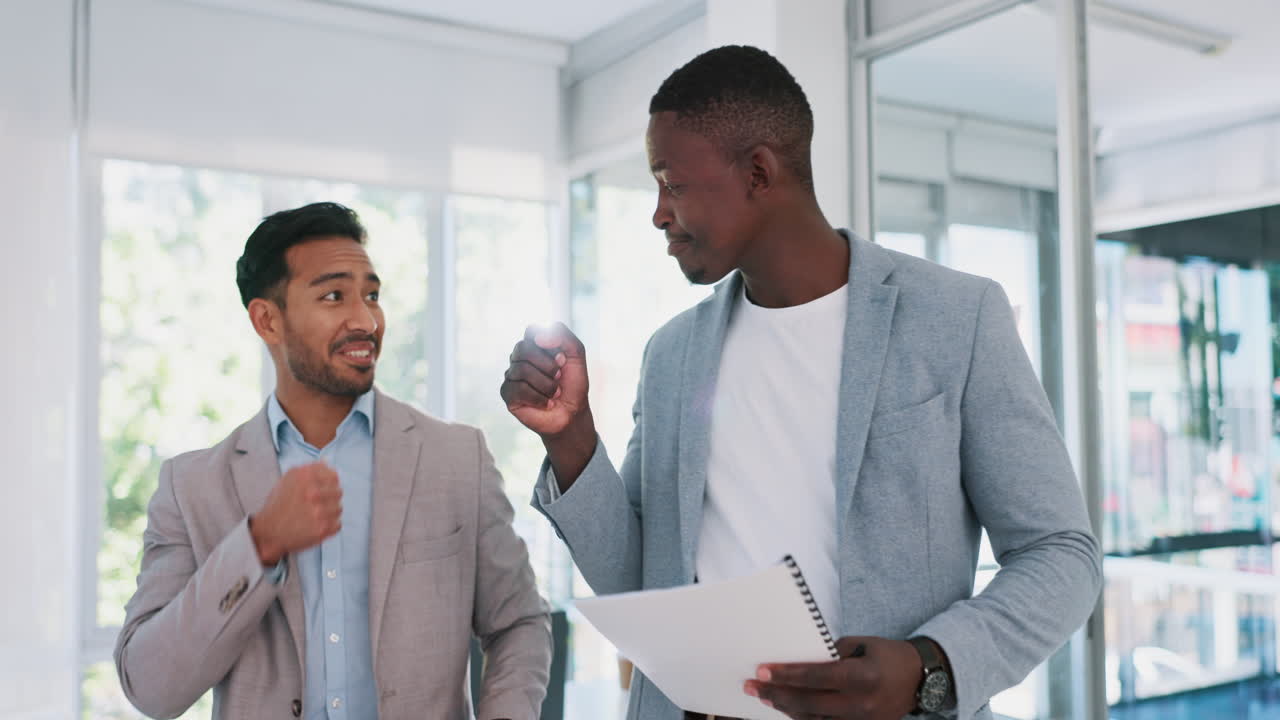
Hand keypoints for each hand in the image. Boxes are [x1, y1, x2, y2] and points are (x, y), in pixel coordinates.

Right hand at [249, 462, 342, 565]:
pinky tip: (314, 526)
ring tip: (313, 517)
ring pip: (338, 509)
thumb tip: (328, 461)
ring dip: (329, 514)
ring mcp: (318, 511)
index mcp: (305, 476)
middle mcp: (312, 491)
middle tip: (315, 506)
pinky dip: (328, 527)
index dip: (329, 484)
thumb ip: (310, 469)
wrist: (268, 532)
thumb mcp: (289, 480)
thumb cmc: (279, 504)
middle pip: (338, 492)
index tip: (321, 491)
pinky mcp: (322, 529)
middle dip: (329, 499)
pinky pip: (337, 525)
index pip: (334, 476)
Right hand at [500, 324, 597, 488]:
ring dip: (546, 385)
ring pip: (522, 370)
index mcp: (534, 345)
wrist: (572, 414)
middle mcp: (520, 358)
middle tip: (559, 376)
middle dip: (547, 365)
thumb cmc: (573, 384)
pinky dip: (539, 398)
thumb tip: (538, 338)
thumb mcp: (576, 354)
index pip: (531, 330)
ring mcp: (511, 375)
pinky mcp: (507, 393)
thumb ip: (562, 335)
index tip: (562, 359)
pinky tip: (546, 403)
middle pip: (522, 348)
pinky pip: (519, 389)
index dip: (549, 344)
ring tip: (554, 394)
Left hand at [744, 636, 923, 719]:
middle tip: (752, 686)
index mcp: (864, 677)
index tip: (763, 671)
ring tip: (764, 697)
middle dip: (777, 694)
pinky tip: (788, 709)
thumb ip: (831, 654)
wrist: (921, 679)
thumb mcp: (861, 644)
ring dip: (786, 708)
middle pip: (810, 703)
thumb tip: (798, 658)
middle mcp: (862, 704)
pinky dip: (805, 718)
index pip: (817, 677)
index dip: (787, 675)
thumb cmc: (888, 655)